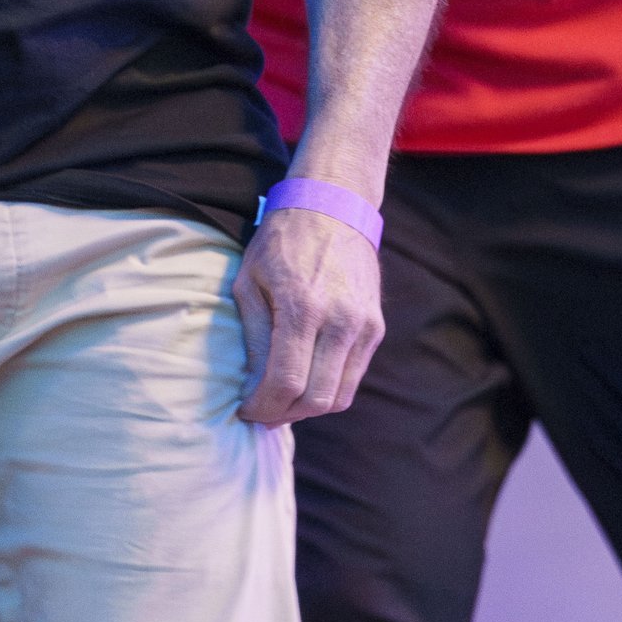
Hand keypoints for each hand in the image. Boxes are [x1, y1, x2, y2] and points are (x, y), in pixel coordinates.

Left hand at [231, 203, 383, 425]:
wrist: (333, 207)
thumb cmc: (281, 242)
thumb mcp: (250, 282)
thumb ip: (254, 337)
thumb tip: (254, 387)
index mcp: (303, 307)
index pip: (286, 382)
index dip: (263, 408)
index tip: (245, 411)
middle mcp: (341, 320)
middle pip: (316, 399)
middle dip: (283, 414)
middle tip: (261, 412)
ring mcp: (364, 325)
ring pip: (339, 397)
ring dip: (308, 408)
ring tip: (281, 401)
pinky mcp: (376, 327)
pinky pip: (353, 377)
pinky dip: (327, 390)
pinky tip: (304, 381)